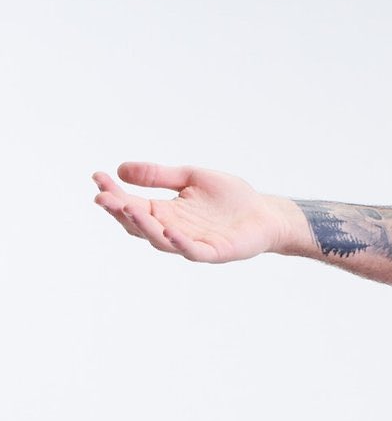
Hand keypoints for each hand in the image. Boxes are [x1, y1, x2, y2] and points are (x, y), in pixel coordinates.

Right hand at [92, 162, 299, 262]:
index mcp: (164, 211)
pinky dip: (179, 242)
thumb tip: (121, 168)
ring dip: (143, 225)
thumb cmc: (230, 198)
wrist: (265, 213)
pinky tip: (169, 230)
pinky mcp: (213, 251)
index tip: (97, 176)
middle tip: (102, 197)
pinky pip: (192, 250)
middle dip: (119, 211)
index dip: (113, 193)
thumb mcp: (191, 178)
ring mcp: (191, 242)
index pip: (131, 203)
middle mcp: (172, 229)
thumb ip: (160, 175)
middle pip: (138, 224)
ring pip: (159, 239)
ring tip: (128, 209)